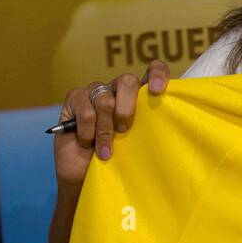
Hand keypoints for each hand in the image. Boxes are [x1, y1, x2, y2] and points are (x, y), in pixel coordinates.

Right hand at [54, 60, 169, 187]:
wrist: (84, 173)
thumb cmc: (117, 158)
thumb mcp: (138, 142)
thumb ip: (149, 126)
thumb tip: (166, 121)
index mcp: (140, 94)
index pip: (154, 69)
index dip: (157, 74)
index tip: (158, 91)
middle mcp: (118, 88)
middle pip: (127, 81)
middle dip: (127, 109)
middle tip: (124, 130)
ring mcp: (96, 91)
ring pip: (105, 100)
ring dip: (106, 130)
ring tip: (106, 149)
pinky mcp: (75, 97)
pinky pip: (86, 111)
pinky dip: (88, 132)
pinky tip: (87, 142)